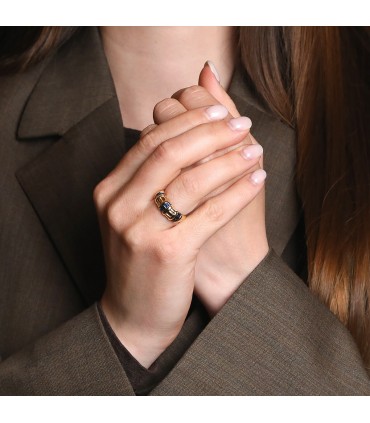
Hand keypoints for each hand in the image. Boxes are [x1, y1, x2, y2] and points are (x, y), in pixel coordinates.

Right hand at [94, 95, 264, 366]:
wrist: (133, 315)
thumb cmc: (140, 261)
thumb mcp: (134, 216)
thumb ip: (148, 177)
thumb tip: (180, 133)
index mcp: (109, 191)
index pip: (149, 140)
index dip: (187, 120)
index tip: (218, 110)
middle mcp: (118, 206)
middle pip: (170, 151)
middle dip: (211, 131)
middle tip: (241, 123)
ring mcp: (139, 230)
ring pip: (192, 179)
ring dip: (230, 159)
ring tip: (254, 149)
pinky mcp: (167, 253)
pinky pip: (210, 213)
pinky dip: (238, 193)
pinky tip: (257, 181)